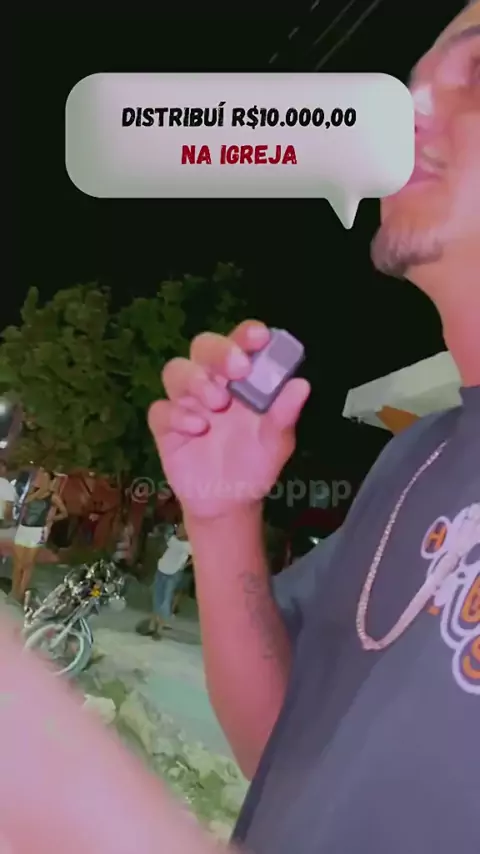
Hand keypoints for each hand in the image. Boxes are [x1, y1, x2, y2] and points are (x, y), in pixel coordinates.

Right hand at [148, 320, 309, 520]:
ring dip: (196, 380)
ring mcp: (185, 402)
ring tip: (218, 403)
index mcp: (240, 378)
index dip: (246, 334)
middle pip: (202, 347)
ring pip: (175, 371)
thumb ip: (285, 414)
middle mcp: (211, 382)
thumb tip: (301, 385)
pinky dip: (178, 415)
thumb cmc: (255, 463)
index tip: (259, 337)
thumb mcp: (276, 442)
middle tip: (238, 369)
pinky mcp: (166, 426)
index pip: (240, 343)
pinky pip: (161, 410)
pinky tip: (198, 428)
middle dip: (219, 351)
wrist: (230, 503)